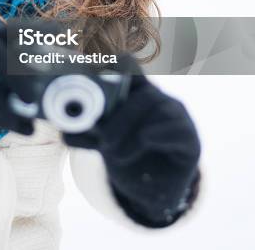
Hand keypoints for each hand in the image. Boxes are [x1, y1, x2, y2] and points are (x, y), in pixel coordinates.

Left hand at [62, 55, 201, 226]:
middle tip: (102, 139)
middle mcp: (156, 98)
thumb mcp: (102, 142)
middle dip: (119, 113)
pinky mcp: (189, 139)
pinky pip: (176, 128)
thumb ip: (86, 133)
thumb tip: (65, 131)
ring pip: (156, 106)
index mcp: (133, 92)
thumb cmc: (127, 155)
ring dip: (131, 130)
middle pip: (141, 89)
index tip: (97, 69)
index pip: (128, 67)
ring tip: (113, 153)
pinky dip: (157, 132)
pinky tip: (144, 140)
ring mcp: (175, 115)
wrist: (153, 190)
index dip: (117, 63)